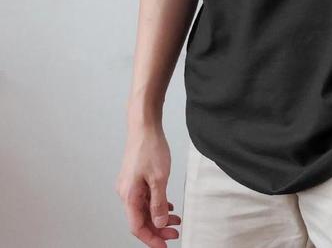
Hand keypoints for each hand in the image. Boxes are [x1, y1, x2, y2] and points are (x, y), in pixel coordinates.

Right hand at [116, 123, 180, 246]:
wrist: (144, 126)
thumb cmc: (150, 148)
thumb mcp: (159, 178)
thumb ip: (159, 202)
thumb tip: (158, 223)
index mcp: (129, 196)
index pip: (137, 226)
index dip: (151, 239)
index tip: (164, 245)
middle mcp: (126, 193)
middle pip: (141, 219)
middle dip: (158, 229)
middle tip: (175, 233)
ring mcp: (130, 185)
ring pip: (144, 208)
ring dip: (159, 215)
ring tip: (176, 219)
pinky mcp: (135, 177)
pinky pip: (145, 197)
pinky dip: (156, 203)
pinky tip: (168, 204)